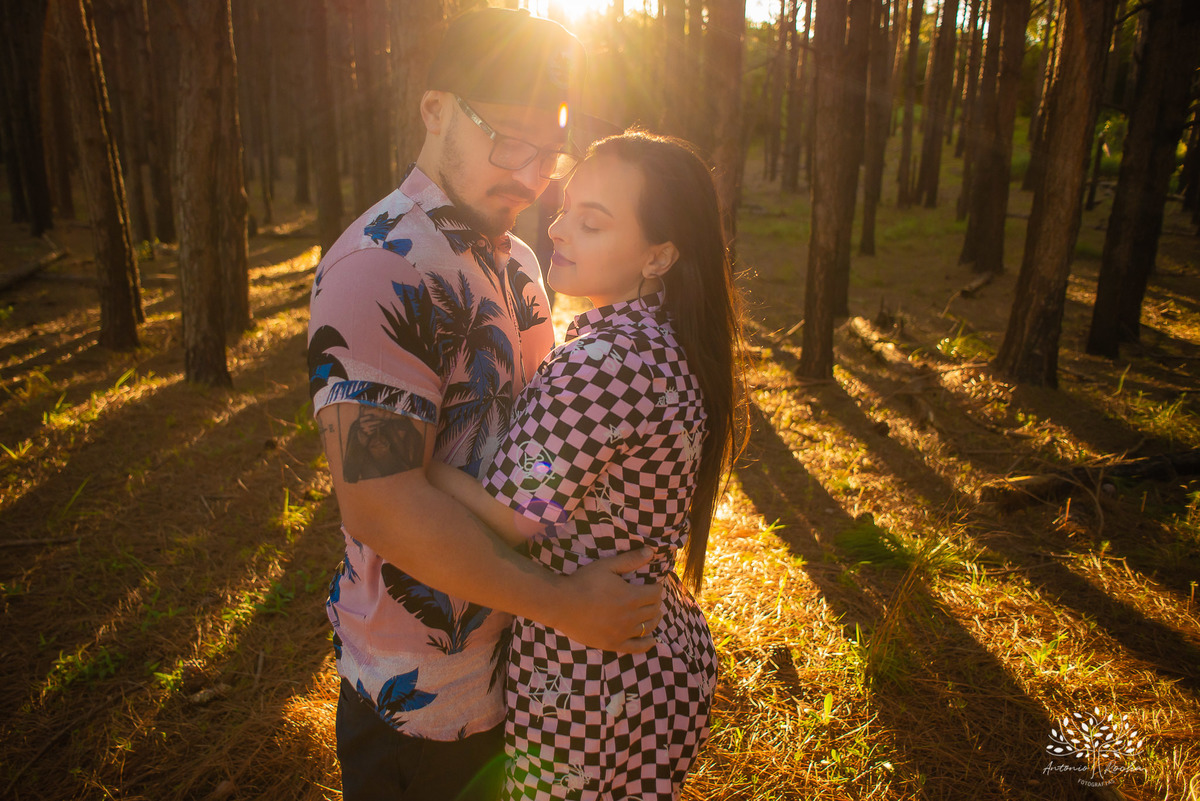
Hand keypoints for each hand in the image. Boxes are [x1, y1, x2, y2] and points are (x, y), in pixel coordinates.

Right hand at [548, 548, 663, 652]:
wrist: (561, 604)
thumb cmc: (583, 582)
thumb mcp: (607, 566)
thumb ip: (630, 560)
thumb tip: (651, 551)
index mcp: (631, 597)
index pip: (655, 593)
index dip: (657, 588)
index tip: (654, 585)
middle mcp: (630, 616)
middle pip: (653, 610)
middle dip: (656, 602)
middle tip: (652, 598)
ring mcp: (622, 632)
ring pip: (647, 628)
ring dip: (654, 619)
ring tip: (653, 614)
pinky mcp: (613, 644)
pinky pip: (636, 647)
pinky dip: (647, 644)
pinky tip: (652, 640)